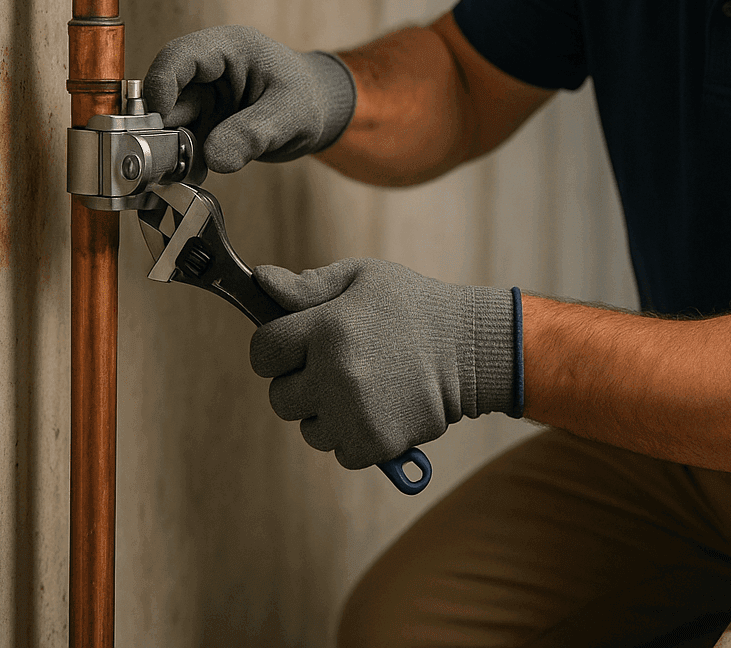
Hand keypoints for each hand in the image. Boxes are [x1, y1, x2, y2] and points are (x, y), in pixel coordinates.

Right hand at [143, 24, 354, 172]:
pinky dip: (184, 157)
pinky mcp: (202, 119)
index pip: (179, 57)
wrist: (316, 113)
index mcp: (229, 48)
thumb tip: (214, 158)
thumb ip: (254, 134)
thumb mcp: (290, 115)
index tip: (161, 122)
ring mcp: (203, 95)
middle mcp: (209, 69)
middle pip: (167, 92)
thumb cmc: (307, 99)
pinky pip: (181, 138)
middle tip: (173, 159)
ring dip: (175, 147)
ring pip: (170, 120)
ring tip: (191, 170)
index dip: (161, 86)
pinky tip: (197, 173)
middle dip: (166, 127)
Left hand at [250, 259, 519, 468]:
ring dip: (326, 414)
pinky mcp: (374, 443)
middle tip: (337, 367)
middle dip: (300, 383)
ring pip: (308, 428)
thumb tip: (260, 281)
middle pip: (279, 396)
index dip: (276, 349)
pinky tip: (378, 410)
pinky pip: (339, 451)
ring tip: (363, 388)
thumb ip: (309, 285)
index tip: (297, 347)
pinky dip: (354, 438)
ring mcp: (353, 413)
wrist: (471, 349)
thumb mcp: (363, 278)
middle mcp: (334, 373)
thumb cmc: (413, 307)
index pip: (261, 352)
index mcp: (326, 328)